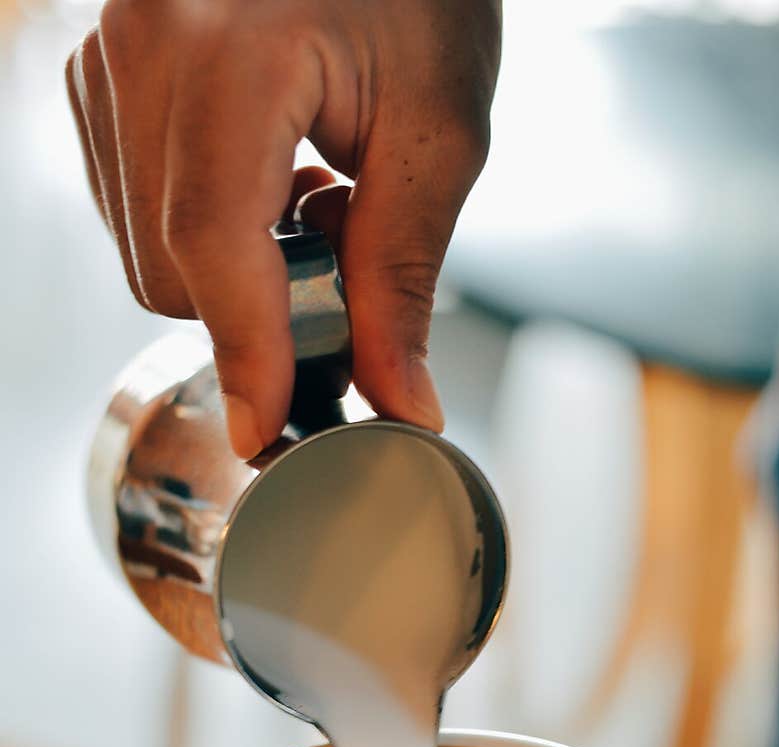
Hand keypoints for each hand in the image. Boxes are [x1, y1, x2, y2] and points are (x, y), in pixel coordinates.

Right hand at [66, 0, 500, 454]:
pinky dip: (202, 233)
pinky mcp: (99, 75)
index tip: (271, 430)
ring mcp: (105, 55)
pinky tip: (264, 177)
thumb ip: (404, 279)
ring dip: (231, 272)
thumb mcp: (436, 133)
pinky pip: (131, 212)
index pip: (214, 239)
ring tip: (308, 195)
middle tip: (340, 254)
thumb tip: (398, 400)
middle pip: (170, 268)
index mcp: (227, 42)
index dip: (247, 350)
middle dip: (257, 309)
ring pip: (144, 253)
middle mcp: (141, 41)